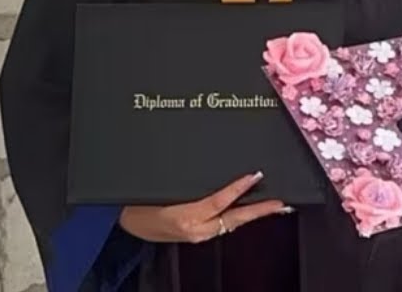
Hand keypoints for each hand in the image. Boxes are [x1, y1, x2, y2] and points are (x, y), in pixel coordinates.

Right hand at [118, 172, 292, 242]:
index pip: (218, 202)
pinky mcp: (195, 236)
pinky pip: (221, 226)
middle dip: (259, 211)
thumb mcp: (157, 188)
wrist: (120, 222)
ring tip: (271, 205)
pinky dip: (236, 218)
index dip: (238, 189)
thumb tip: (207, 167)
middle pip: (233, 219)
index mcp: (183, 216)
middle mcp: (194, 230)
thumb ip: (184, 181)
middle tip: (280, 202)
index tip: (255, 175)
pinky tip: (246, 210)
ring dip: (250, 215)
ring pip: (230, 224)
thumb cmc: (134, 201)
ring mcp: (196, 235)